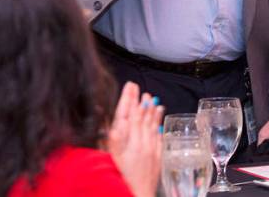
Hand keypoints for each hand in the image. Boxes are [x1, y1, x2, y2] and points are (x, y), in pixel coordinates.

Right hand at [106, 82, 162, 196]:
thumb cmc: (118, 180)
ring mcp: (150, 149)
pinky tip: (159, 117)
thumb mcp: (109, 158)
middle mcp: (139, 143)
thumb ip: (110, 138)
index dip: (128, 99)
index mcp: (125, 142)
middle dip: (140, 102)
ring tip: (152, 99)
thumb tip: (111, 122)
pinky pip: (159, 136)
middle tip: (141, 90)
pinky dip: (159, 124)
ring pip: (151, 125)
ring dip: (151, 111)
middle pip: (139, 117)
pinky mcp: (157, 157)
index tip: (130, 87)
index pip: (127, 115)